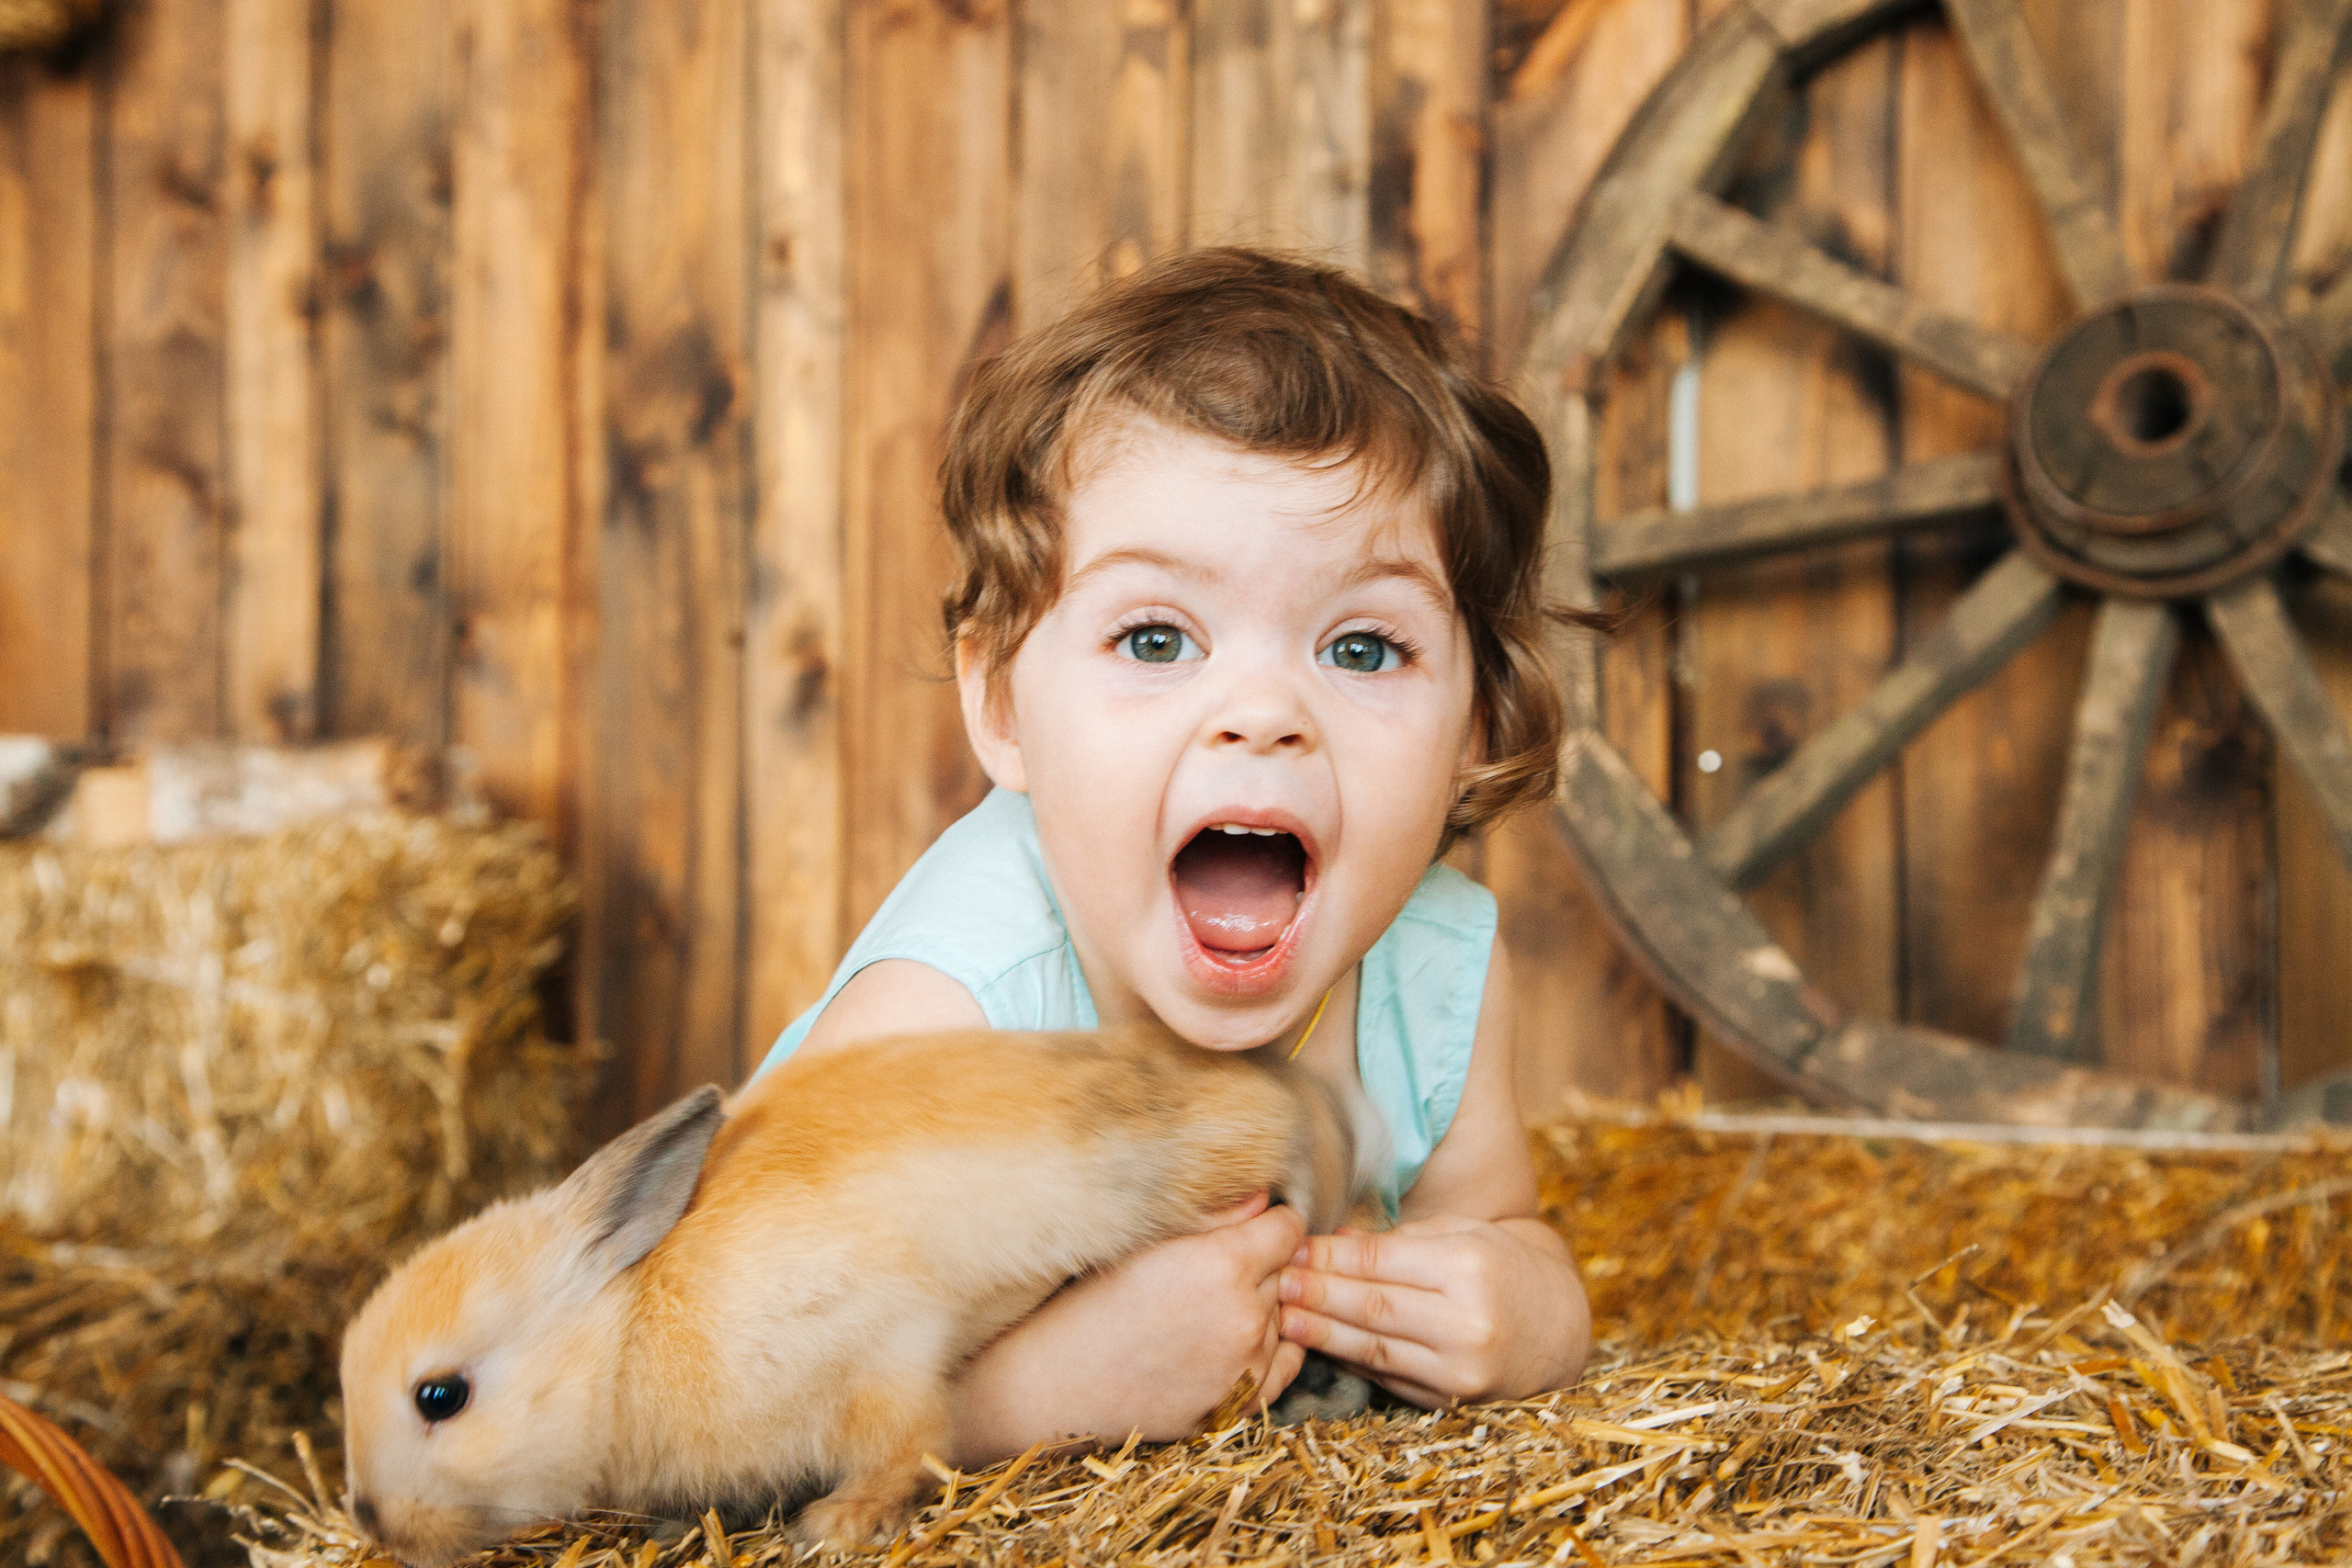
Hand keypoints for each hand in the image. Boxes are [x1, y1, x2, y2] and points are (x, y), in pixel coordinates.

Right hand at [949, 1192, 1307, 1459]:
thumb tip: (1266, 1197)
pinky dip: (1265, 1350)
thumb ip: (1217, 1215)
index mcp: (1222, 1263)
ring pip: (1280, 1317)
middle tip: (1206, 1275)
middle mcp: (1245, 1315)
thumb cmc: (1086, 1304)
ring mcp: (1247, 1365)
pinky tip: (1225, 1344)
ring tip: (1201, 1314)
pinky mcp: (1242, 1405)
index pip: (1288, 1228)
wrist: (1053, 1385)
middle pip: (1284, 1271)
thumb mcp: (1144, 1243)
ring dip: (1258, 1310)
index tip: (1244, 1230)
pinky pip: (1284, 1363)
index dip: (1268, 1224)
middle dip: (1258, 1267)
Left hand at [1278, 1216, 1588, 1407]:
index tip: (1293, 1247)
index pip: (1382, 1261)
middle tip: (1276, 1283)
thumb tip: (1333, 1241)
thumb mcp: (1461, 1235)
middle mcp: (1467, 1323)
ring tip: (1284, 1319)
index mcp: (1469, 1268)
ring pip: (1374, 1349)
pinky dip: (1352, 1361)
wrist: (1557, 1326)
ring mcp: (1461, 1369)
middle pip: (1372, 1307)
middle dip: (1317, 1294)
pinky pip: (1389, 1377)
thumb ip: (1399, 1239)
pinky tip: (1321, 1346)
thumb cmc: (1502, 1266)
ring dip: (1322, 1334)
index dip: (1331, 1257)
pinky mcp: (1453, 1400)